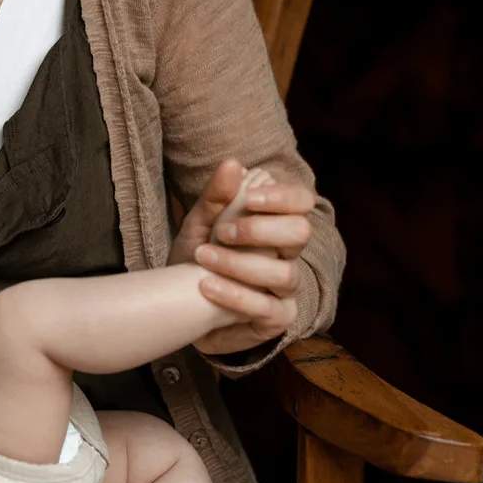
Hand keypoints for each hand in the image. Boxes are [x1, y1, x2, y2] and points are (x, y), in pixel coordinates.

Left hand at [171, 159, 315, 354]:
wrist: (181, 308)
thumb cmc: (196, 261)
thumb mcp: (198, 226)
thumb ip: (216, 198)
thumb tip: (233, 164)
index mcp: (275, 225)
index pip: (301, 202)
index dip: (282, 197)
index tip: (249, 197)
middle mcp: (288, 255)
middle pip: (301, 233)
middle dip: (260, 229)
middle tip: (222, 232)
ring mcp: (286, 290)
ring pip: (283, 273)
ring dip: (239, 263)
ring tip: (204, 257)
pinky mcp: (277, 319)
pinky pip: (266, 307)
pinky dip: (234, 294)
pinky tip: (206, 286)